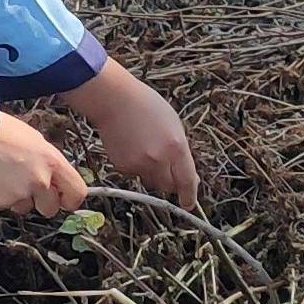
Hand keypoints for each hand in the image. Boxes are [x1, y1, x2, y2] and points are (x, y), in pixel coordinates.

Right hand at [0, 114, 87, 217]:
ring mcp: (19, 193)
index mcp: (52, 162)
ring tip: (5, 175)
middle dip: (41, 202)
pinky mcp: (0, 201)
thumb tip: (55, 180)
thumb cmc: (3, 132)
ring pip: (25, 207)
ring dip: (18, 197)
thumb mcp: (36, 141)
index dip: (70, 199)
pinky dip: (1, 195)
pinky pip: (6, 204)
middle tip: (28, 186)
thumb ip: (49, 164)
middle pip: (51, 209)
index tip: (63, 199)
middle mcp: (40, 180)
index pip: (77, 193)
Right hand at [66, 60, 199, 206]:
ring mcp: (139, 165)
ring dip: (152, 173)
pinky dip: (136, 166)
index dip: (189, 195)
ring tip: (145, 148)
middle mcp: (158, 160)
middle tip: (166, 168)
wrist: (114, 100)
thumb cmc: (146, 106)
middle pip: (168, 186)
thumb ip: (180, 150)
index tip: (189, 203)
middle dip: (170, 181)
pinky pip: (134, 174)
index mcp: (176, 147)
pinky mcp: (122, 167)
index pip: (186, 181)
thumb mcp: (174, 124)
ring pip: (150, 181)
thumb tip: (185, 174)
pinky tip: (131, 146)